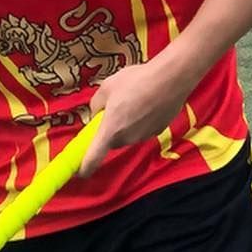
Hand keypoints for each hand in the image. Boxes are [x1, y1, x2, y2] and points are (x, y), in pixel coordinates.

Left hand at [80, 59, 188, 174]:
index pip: (93, 158)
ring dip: (126, 124)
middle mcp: (127, 139)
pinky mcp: (158, 131)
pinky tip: (147, 102)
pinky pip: (142, 129)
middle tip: (111, 110)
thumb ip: (96, 105)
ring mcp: (144, 137)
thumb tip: (97, 113)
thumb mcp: (106, 88)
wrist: (171, 79)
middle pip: (111, 142)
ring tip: (133, 100)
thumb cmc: (136, 81)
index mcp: (110, 130)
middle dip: (108, 131)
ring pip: (128, 135)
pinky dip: (141, 121)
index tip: (80, 172)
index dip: (84, 168)